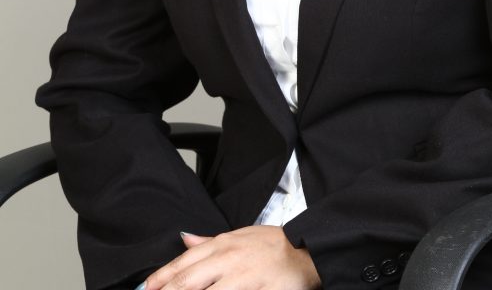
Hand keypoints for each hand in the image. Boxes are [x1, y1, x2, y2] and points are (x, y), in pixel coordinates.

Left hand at [139, 224, 320, 289]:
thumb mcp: (238, 236)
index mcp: (222, 245)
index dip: (159, 280)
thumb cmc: (270, 245)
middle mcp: (228, 261)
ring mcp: (243, 279)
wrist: (304, 251)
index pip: (182, 264)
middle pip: (187, 282)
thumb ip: (209, 242)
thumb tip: (184, 239)